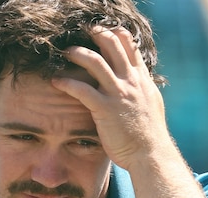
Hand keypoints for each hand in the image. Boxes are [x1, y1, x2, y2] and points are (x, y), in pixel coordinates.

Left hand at [51, 26, 171, 171]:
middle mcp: (131, 82)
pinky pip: (82, 90)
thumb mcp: (152, 105)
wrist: (150, 155)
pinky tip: (56, 81)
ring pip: (95, 61)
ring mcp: (118, 94)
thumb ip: (143, 90)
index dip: (116, 33)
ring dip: (78, 53)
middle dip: (96, 34)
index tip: (104, 31)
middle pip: (112, 45)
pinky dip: (66, 83)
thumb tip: (139, 83)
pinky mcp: (105, 109)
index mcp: (142, 80)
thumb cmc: (149, 136)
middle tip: (82, 33)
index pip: (130, 46)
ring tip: (65, 52)